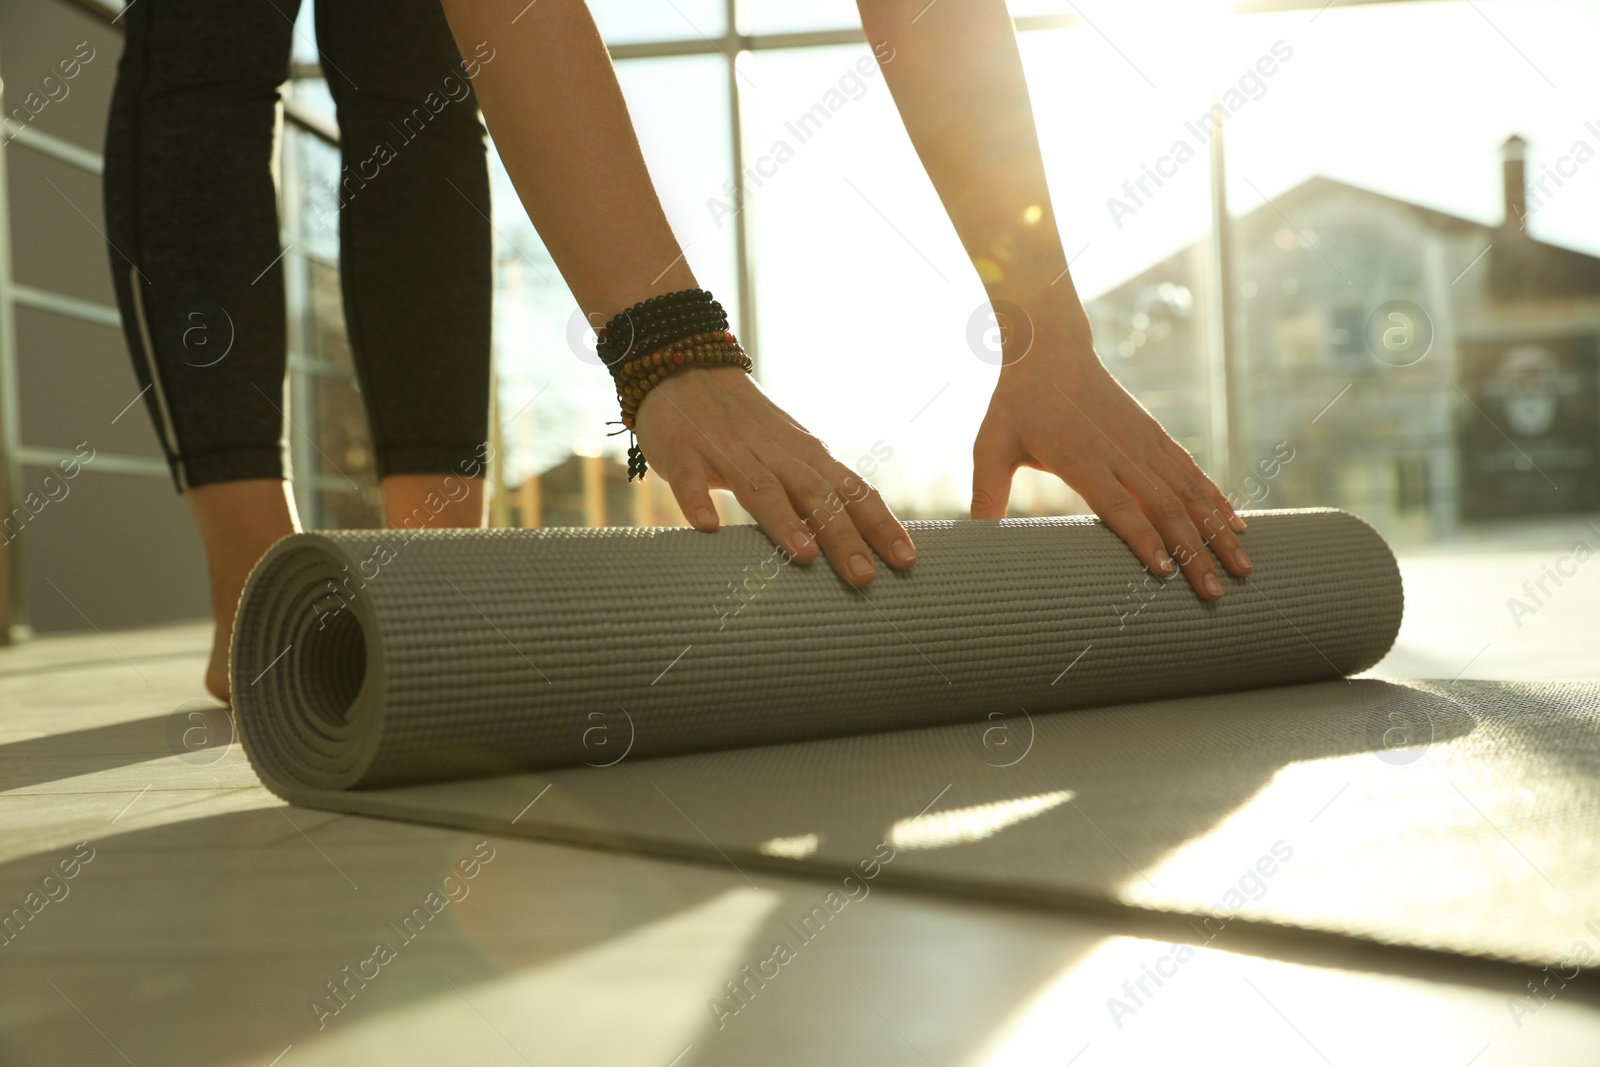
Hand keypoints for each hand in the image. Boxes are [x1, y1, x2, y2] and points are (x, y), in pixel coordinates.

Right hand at [634, 366, 916, 587]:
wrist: (686, 370)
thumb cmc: (747, 426)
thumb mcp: (791, 451)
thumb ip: (819, 489)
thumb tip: (862, 540)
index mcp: (807, 454)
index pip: (853, 491)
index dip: (881, 525)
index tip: (906, 561)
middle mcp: (775, 452)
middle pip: (816, 495)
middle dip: (843, 536)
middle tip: (864, 577)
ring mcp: (728, 451)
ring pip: (761, 488)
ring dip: (784, 521)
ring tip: (804, 555)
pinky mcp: (682, 452)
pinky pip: (689, 479)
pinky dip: (697, 500)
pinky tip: (707, 526)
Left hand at [970, 312, 1249, 600]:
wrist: (1051, 349)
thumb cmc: (1017, 404)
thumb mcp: (991, 446)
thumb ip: (986, 492)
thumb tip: (973, 537)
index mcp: (1082, 458)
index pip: (1120, 506)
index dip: (1143, 539)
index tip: (1165, 572)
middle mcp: (1121, 452)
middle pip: (1166, 509)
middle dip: (1194, 552)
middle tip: (1214, 593)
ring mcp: (1144, 443)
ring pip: (1190, 492)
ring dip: (1218, 531)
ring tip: (1243, 568)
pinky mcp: (1155, 436)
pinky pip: (1192, 473)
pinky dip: (1217, 500)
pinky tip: (1236, 525)